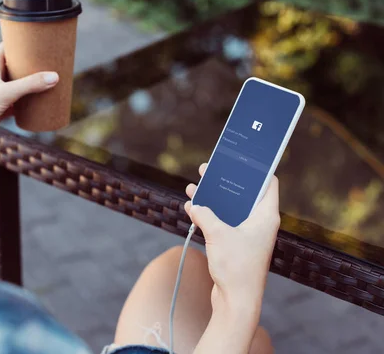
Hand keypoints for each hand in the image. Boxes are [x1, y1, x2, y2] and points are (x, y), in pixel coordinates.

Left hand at [0, 43, 58, 168]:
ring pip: (17, 86)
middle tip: (49, 61)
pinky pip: (18, 103)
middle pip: (14, 66)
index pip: (6, 48)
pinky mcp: (0, 110)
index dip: (20, 42)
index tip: (37, 39)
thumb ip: (30, 84)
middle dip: (30, 64)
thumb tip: (55, 76)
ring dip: (30, 84)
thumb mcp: (6, 93)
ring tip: (49, 79)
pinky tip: (40, 102)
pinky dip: (28, 102)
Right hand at [184, 163, 279, 315]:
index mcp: (265, 216)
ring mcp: (247, 235)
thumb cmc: (236, 267)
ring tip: (194, 187)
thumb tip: (197, 205)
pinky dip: (209, 215)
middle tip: (209, 169)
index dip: (257, 170)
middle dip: (225, 181)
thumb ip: (206, 214)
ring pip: (230, 208)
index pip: (268, 183)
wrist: (236, 301)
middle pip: (243, 193)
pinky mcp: (236, 245)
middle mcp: (259, 223)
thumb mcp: (217, 234)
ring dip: (213, 198)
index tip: (242, 158)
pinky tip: (192, 209)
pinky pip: (222, 223)